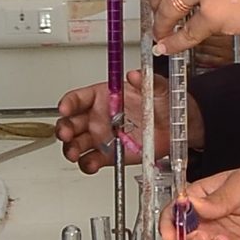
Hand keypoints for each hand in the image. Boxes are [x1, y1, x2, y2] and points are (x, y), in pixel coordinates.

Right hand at [57, 72, 194, 170]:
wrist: (174, 127)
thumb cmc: (162, 104)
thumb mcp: (158, 87)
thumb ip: (146, 81)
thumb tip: (135, 75)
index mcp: (102, 97)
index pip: (77, 98)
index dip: (68, 103)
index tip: (65, 108)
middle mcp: (96, 117)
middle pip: (71, 122)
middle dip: (64, 128)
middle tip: (66, 134)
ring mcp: (101, 137)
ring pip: (76, 142)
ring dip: (71, 148)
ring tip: (74, 153)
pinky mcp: (109, 155)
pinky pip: (91, 160)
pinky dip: (87, 164)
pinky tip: (90, 164)